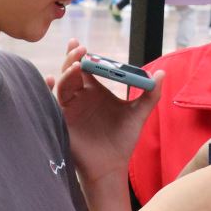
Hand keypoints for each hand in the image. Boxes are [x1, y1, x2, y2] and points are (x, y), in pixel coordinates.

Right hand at [47, 40, 164, 187]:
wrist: (112, 165)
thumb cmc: (122, 140)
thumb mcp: (139, 114)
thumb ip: (150, 94)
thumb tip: (162, 73)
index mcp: (95, 91)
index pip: (87, 67)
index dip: (83, 54)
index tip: (83, 44)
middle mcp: (80, 96)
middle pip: (72, 71)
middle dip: (73, 57)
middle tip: (80, 49)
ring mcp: (70, 107)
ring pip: (63, 83)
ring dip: (67, 72)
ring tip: (77, 66)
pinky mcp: (63, 119)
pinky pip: (52, 101)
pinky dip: (49, 89)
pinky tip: (50, 79)